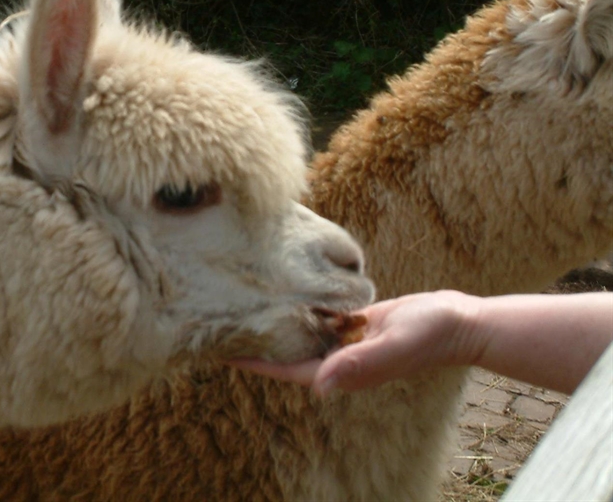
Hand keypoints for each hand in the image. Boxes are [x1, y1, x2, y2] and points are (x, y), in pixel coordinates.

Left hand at [232, 291, 480, 394]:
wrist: (457, 320)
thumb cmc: (429, 334)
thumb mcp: (393, 345)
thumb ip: (359, 365)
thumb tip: (321, 387)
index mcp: (340, 370)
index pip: (285, 370)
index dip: (254, 363)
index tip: (221, 352)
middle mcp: (337, 358)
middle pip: (287, 353)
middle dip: (257, 342)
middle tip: (221, 324)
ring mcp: (345, 340)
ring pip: (300, 333)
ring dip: (275, 323)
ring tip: (243, 305)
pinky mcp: (354, 322)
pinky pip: (320, 316)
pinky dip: (300, 307)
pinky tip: (280, 292)